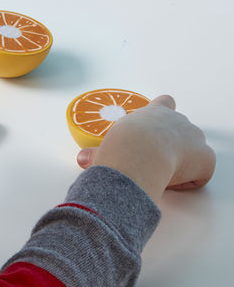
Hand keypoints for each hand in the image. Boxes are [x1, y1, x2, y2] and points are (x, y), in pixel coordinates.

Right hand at [75, 95, 215, 202]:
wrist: (140, 153)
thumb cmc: (121, 146)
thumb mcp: (105, 146)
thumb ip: (95, 153)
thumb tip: (81, 158)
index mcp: (154, 112)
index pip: (165, 103)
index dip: (163, 114)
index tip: (154, 129)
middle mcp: (178, 120)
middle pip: (182, 127)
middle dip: (173, 142)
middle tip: (155, 158)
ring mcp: (194, 137)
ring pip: (194, 149)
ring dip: (183, 160)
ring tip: (162, 173)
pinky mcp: (205, 158)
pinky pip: (200, 173)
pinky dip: (190, 180)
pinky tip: (173, 183)